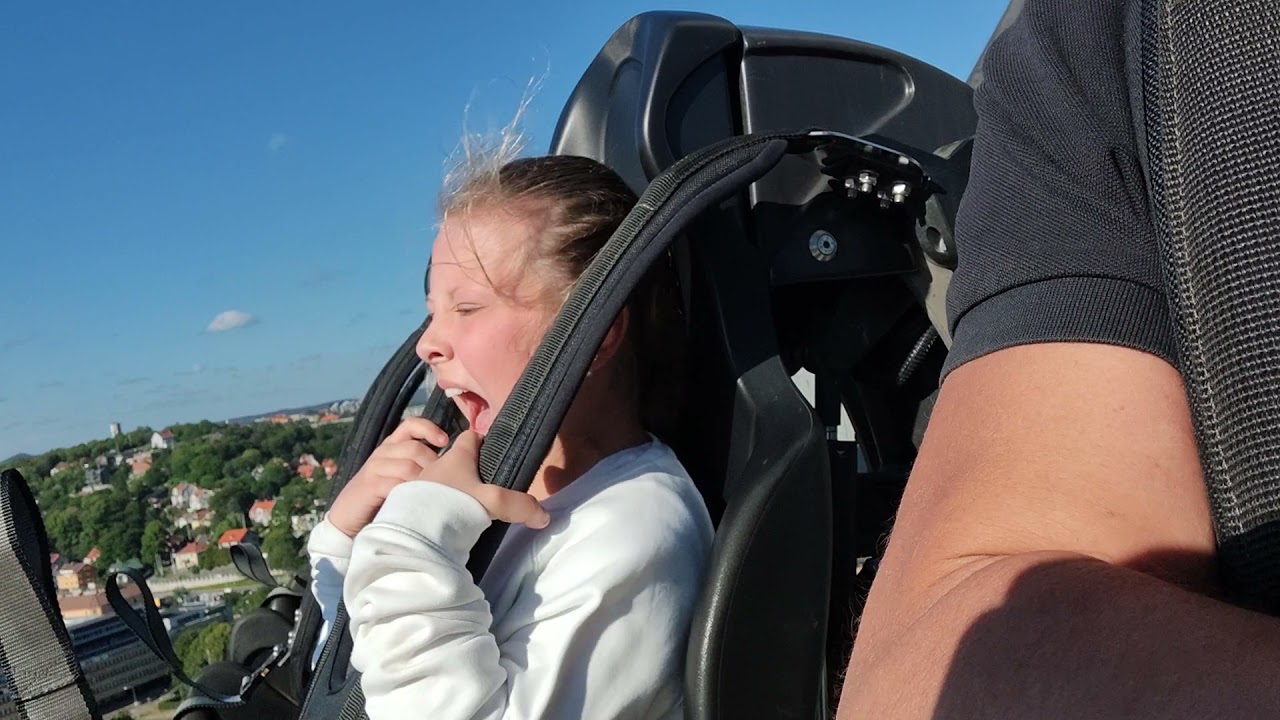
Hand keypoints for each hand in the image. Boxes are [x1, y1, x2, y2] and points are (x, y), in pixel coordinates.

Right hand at [327, 417, 450, 537]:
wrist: (348, 517)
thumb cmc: (382, 497)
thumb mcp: (401, 477)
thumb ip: (420, 466)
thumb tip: (451, 464)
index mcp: (392, 445)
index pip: (411, 424)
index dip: (430, 428)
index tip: (445, 441)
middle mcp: (384, 452)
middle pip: (415, 448)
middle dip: (433, 466)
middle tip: (442, 485)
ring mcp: (375, 468)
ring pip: (408, 466)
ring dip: (424, 483)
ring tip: (430, 498)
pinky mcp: (370, 485)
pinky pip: (396, 484)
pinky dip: (409, 493)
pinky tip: (415, 504)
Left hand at [418, 431, 549, 528]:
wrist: (411, 529)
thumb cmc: (453, 503)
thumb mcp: (493, 502)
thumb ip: (520, 506)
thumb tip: (544, 517)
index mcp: (457, 457)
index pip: (471, 438)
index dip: (482, 441)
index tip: (493, 451)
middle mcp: (436, 466)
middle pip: (455, 462)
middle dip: (469, 472)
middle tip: (485, 489)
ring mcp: (420, 486)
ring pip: (440, 483)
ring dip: (452, 493)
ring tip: (466, 510)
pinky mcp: (408, 506)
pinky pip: (426, 503)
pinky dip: (436, 510)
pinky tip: (446, 525)